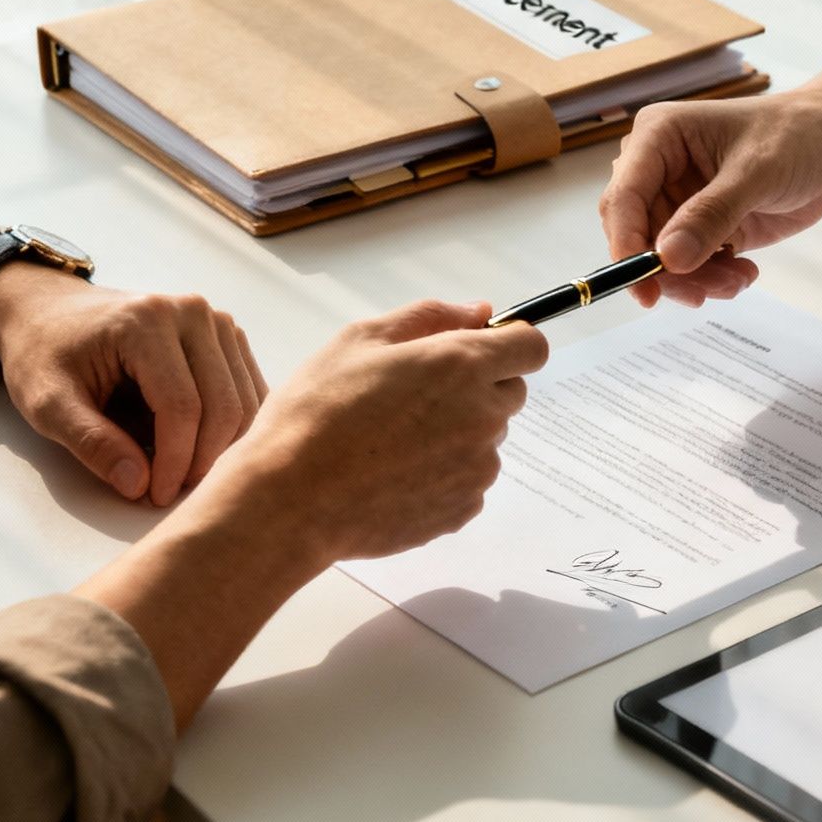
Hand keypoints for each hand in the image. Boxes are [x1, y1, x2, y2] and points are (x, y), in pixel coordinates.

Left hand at [0, 268, 266, 505]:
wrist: (49, 311)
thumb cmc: (44, 354)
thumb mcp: (46, 402)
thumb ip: (90, 442)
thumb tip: (138, 485)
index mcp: (146, 321)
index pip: (181, 405)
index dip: (175, 461)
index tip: (155, 496)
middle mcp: (191, 312)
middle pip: (223, 405)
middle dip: (201, 461)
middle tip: (168, 493)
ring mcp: (215, 321)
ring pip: (245, 402)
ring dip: (219, 449)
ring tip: (179, 474)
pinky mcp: (226, 335)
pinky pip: (249, 392)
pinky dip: (231, 430)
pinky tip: (198, 450)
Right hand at [225, 300, 548, 562]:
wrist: (290, 502)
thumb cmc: (316, 413)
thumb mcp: (360, 340)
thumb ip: (431, 317)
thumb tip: (480, 312)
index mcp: (461, 366)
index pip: (531, 347)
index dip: (507, 343)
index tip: (477, 348)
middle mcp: (482, 417)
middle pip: (509, 391)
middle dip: (478, 386)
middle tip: (415, 395)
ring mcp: (477, 468)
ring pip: (487, 438)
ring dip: (459, 432)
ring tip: (394, 440)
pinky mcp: (463, 509)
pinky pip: (469, 480)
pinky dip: (444, 473)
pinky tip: (395, 474)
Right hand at [599, 91, 821, 306]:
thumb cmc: (797, 136)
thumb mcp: (757, 173)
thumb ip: (711, 214)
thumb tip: (668, 258)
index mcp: (658, 137)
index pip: (623, 197)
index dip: (626, 245)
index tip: (644, 287)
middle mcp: (658, 169)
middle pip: (636, 235)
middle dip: (667, 270)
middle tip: (704, 293)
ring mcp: (678, 200)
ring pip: (662, 258)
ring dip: (695, 280)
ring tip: (738, 280)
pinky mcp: (699, 226)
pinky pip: (688, 266)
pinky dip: (711, 278)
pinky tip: (744, 271)